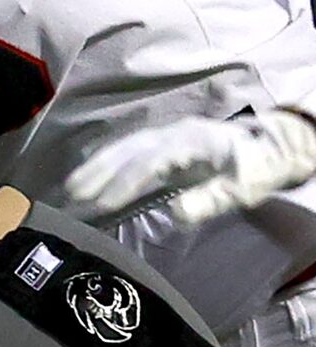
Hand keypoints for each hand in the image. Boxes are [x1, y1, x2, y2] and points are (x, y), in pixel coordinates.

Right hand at [66, 110, 315, 227]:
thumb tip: (178, 214)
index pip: (150, 161)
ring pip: (126, 146)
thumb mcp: (243, 188)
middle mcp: (176, 132)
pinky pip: (131, 149)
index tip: (103, 205)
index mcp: (194, 141)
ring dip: (98, 165)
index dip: (124, 183)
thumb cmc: (257, 168)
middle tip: (72, 194)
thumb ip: (211, 200)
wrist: (273, 145)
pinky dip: (109, 162)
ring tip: (72, 187)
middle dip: (99, 171)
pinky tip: (92, 176)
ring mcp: (169, 135)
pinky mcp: (166, 143)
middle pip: (129, 149)